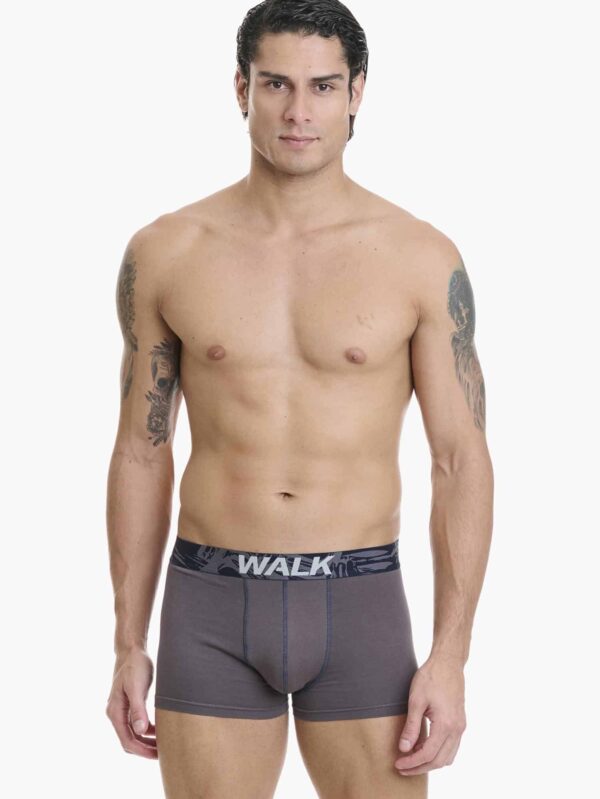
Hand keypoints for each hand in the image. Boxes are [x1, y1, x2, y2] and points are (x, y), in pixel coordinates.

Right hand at [105, 648, 157, 758]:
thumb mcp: (137, 686)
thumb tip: (140, 731)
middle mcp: (116, 713)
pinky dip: (147, 730)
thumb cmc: (135, 665)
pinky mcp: (129, 704)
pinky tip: (159, 730)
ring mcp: (122, 709)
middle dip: (145, 749)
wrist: (132, 649)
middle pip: (129, 741)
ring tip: (163, 745)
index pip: (127, 740)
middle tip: (163, 754)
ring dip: (146, 741)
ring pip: (133, 734)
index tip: (157, 755)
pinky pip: (136, 724)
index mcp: (115, 711)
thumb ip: (138, 709)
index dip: (142, 750)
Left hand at [394, 654, 466, 775]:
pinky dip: (438, 753)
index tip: (398, 764)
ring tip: (411, 759)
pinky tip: (423, 748)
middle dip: (420, 767)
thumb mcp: (416, 700)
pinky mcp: (460, 722)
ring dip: (430, 762)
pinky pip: (451, 747)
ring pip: (447, 757)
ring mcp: (461, 727)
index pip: (428, 755)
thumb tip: (404, 749)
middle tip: (402, 767)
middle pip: (439, 761)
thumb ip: (411, 726)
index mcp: (446, 725)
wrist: (448, 662)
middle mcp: (457, 729)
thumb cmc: (431, 677)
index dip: (412, 763)